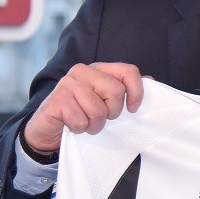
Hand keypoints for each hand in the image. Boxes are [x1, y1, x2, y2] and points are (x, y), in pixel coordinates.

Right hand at [23, 63, 144, 152]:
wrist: (49, 129)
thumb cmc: (82, 113)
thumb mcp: (106, 101)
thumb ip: (126, 90)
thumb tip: (151, 81)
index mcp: (99, 69)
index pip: (128, 71)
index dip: (136, 92)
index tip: (133, 109)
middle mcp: (82, 71)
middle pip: (115, 91)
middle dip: (112, 112)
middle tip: (101, 117)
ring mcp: (67, 84)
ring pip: (98, 110)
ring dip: (95, 124)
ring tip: (86, 122)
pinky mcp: (56, 100)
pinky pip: (80, 120)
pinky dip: (80, 128)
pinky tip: (72, 125)